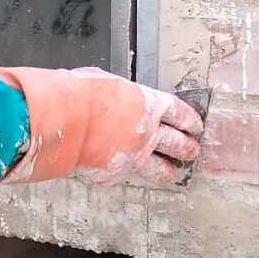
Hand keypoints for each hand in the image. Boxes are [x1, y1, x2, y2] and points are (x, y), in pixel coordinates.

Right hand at [0, 67, 202, 186]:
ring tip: (173, 173)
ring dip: (169, 171)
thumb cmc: (80, 93)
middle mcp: (148, 133)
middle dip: (188, 148)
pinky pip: (125, 175)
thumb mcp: (108, 82)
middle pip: (179, 144)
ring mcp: (134, 157)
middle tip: (192, 151)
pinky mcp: (115, 174)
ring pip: (161, 170)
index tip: (195, 127)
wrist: (63, 119)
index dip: (190, 122)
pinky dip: (126, 173)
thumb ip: (123, 96)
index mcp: (149, 104)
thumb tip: (121, 98)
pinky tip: (127, 173)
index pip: (181, 115)